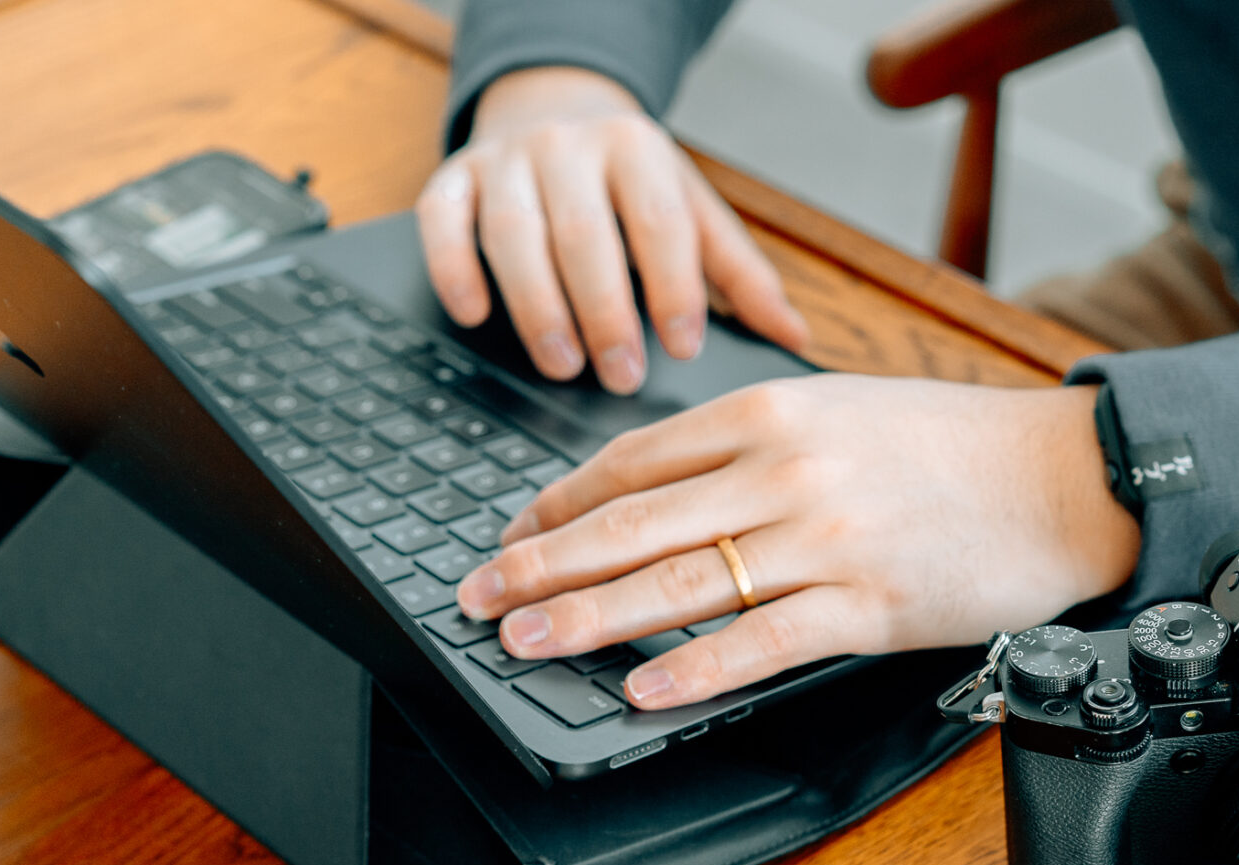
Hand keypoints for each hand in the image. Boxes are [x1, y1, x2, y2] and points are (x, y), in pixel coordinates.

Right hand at [416, 66, 809, 389]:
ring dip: (538, 306)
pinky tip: (475, 316)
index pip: (659, 221)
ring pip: (514, 234)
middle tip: (623, 377)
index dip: (672, 287)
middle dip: (605, 312)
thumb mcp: (694, 216)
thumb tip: (795, 340)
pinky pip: (443, 223)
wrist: (557, 113)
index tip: (683, 346)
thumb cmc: (634, 188)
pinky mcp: (454, 180)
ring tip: (563, 364)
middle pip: (584, 233)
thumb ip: (740, 278)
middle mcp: (568, 147)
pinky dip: (455, 270)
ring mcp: (506, 162)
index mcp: (638, 151)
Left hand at [454, 376, 1139, 709]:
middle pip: (632, 523)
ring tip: (529, 642)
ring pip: (680, 583)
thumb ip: (752, 440)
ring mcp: (824, 539)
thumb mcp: (841, 409)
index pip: (633, 461)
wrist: (1064, 478)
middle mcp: (786, 469)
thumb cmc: (954, 445)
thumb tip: (663, 484)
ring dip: (590, 619)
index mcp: (771, 413)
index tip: (515, 533)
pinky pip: (761, 643)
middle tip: (481, 596)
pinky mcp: (867, 604)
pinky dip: (694, 669)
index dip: (558, 504)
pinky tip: (642, 690)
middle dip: (542, 564)